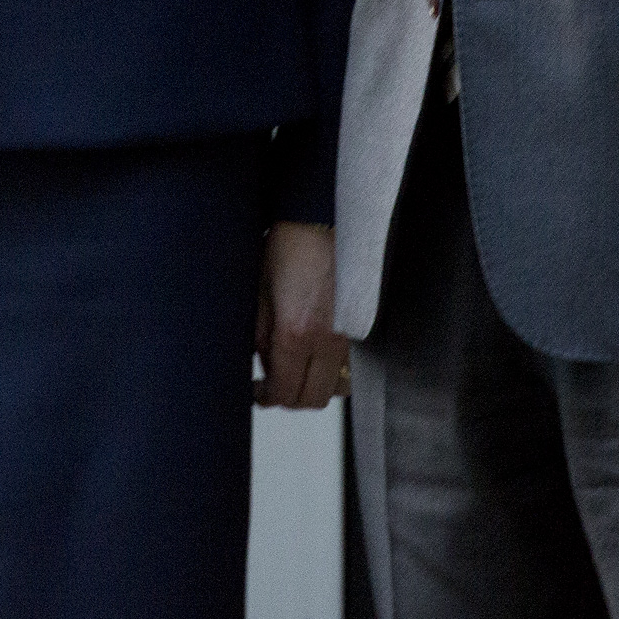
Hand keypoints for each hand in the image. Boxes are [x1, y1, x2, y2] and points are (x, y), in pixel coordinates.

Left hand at [255, 220, 348, 408]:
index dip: (266, 397)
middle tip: (271, 384)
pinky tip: (318, 357)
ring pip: (336, 389)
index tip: (257, 391)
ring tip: (296, 372)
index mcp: (296, 333)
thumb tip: (263, 365)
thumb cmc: (288, 248)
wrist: (321, 220)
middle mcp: (328, 340)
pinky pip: (351, 368)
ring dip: (314, 387)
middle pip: (311, 399)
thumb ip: (261, 336)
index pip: (284, 391)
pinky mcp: (360, 326)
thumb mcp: (259, 294)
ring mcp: (349, 335)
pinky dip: (335, 372)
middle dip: (288, 397)